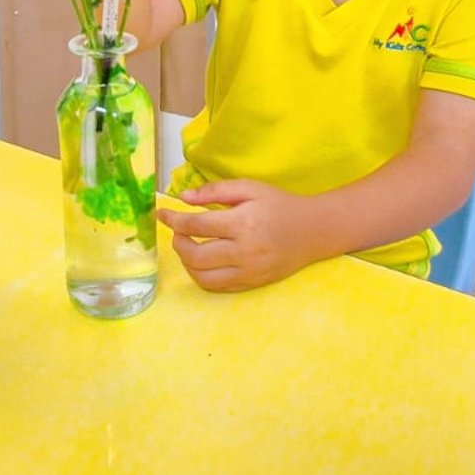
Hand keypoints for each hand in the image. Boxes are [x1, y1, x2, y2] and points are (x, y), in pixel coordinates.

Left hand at [158, 180, 321, 292]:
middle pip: (195, 255)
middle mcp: (244, 251)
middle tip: (178, 232)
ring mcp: (248, 272)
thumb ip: (215, 191)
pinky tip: (202, 261)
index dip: (173, 220)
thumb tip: (183, 199)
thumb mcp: (249, 188)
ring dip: (186, 262)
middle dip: (178, 243)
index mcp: (243, 223)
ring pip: (202, 276)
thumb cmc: (279, 205)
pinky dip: (201, 275)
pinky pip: (217, 286)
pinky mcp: (252, 284)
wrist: (314, 231)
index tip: (161, 214)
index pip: (196, 225)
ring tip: (188, 247)